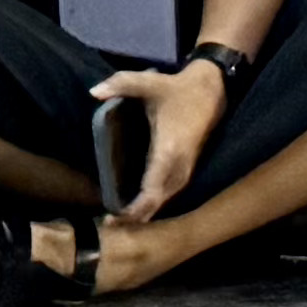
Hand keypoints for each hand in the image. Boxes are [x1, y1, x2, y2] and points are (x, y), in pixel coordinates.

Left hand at [93, 59, 229, 224]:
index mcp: (169, 150)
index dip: (135, 208)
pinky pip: (170, 193)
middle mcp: (179, 166)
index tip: (114, 216)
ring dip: (145, 213)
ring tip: (119, 222)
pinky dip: (155, 204)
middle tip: (108, 224)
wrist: (212, 91)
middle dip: (135, 217)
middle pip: (158, 201)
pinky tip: (139, 210)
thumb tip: (93, 92)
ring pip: (166, 200)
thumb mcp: (149, 82)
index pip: (152, 190)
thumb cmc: (177, 89)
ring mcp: (186, 169)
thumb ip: (120, 83)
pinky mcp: (187, 169)